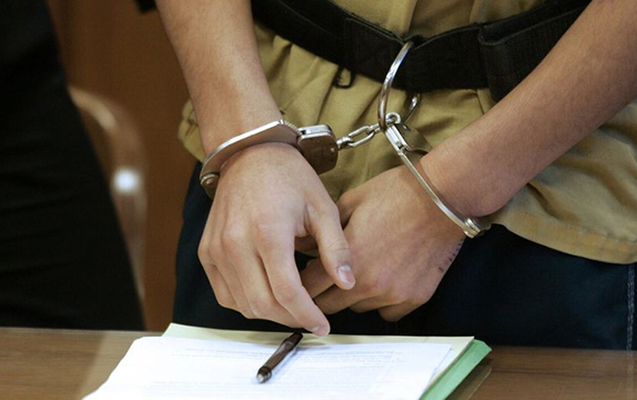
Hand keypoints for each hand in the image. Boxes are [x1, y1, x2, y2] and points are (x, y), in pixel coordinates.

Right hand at [197, 143, 354, 335]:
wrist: (250, 154)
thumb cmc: (289, 177)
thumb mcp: (322, 208)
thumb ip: (336, 248)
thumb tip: (347, 283)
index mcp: (268, 232)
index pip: (288, 293)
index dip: (307, 315)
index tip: (322, 324)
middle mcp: (236, 243)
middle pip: (263, 304)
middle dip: (290, 318)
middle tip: (309, 318)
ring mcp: (216, 249)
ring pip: (242, 304)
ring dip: (269, 312)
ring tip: (291, 306)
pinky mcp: (206, 251)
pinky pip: (224, 293)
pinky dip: (246, 302)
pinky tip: (266, 294)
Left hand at [301, 164, 465, 321]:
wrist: (441, 198)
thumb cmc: (397, 193)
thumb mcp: (351, 202)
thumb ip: (325, 231)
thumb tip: (307, 246)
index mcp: (349, 257)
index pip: (308, 287)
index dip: (301, 282)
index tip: (302, 278)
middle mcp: (369, 282)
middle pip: (329, 306)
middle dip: (324, 292)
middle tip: (327, 278)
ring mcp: (393, 293)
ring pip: (359, 309)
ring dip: (354, 296)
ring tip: (362, 271)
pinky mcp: (415, 297)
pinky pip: (388, 313)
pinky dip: (383, 301)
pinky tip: (385, 280)